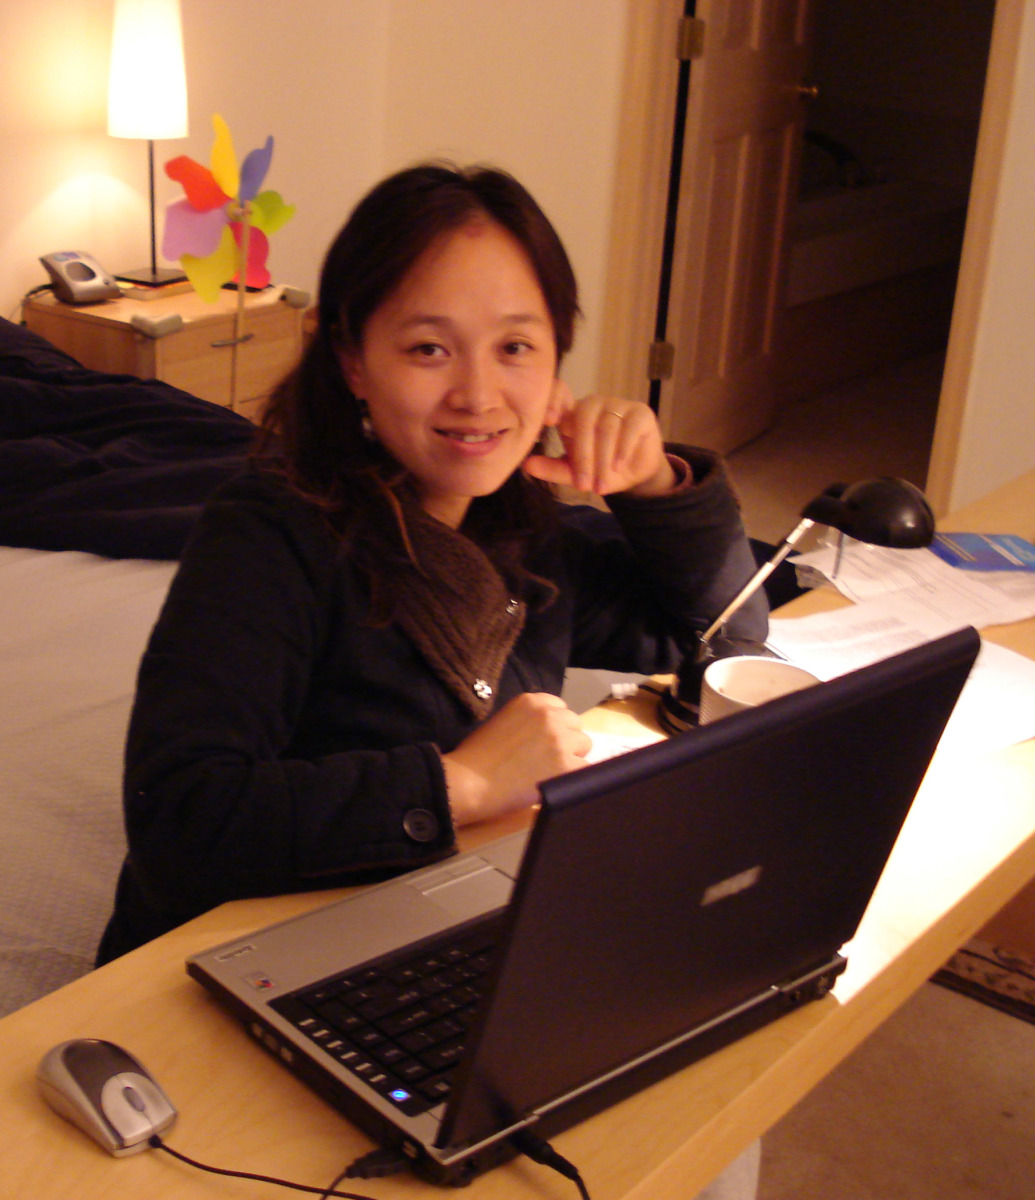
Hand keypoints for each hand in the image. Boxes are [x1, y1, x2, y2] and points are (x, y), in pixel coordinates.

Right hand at [441, 693, 590, 824]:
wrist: (470, 781)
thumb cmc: (476, 756)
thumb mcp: (503, 721)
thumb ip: (528, 721)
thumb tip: (548, 735)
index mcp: (531, 701)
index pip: (560, 707)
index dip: (554, 726)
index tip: (543, 741)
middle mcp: (549, 715)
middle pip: (575, 724)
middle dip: (566, 740)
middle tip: (547, 759)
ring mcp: (560, 739)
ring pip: (584, 745)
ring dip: (572, 757)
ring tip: (549, 772)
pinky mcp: (566, 764)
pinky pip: (584, 769)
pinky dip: (573, 777)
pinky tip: (555, 784)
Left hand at [524, 382, 676, 496]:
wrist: (635, 475)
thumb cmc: (600, 469)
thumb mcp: (575, 473)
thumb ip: (552, 468)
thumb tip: (526, 465)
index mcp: (573, 413)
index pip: (561, 394)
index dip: (554, 401)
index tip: (548, 421)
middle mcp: (594, 404)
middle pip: (584, 418)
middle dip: (583, 455)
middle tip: (583, 484)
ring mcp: (619, 405)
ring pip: (608, 426)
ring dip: (603, 459)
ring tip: (601, 486)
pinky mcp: (641, 413)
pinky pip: (630, 426)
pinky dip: (623, 447)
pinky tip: (618, 465)